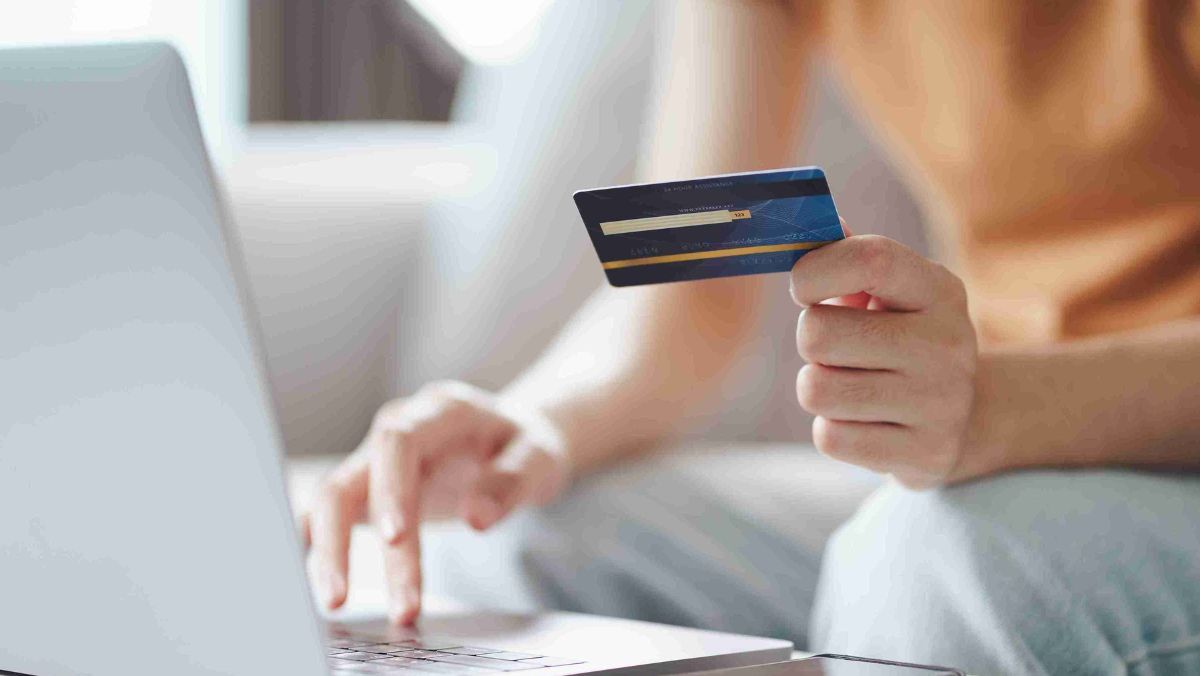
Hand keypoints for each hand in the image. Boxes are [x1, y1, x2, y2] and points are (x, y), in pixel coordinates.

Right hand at [298, 381, 570, 623]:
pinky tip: (311, 581)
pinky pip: (332, 515)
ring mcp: (377, 459)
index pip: (399, 441)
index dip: (390, 488)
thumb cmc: (524, 444)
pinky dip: (316, 544)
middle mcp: (397, 430)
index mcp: (440, 411)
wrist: (516, 438)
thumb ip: (511, 482)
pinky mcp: (369, 488)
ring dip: (327, 553)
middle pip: (349, 478)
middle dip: (340, 539)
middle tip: (343, 597)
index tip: (396, 537)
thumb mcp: (540, 456)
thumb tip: (476, 520)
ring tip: (334, 604)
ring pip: (332, 502)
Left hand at [789, 234, 978, 488]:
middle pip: (818, 334)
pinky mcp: (926, 454)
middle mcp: (948, 344)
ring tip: (851, 383)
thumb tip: (801, 224)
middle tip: (837, 349)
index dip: (814, 271)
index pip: (869, 260)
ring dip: (818, 387)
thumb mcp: (890, 292)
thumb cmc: (902, 338)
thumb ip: (845, 257)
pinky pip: (831, 437)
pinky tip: (864, 421)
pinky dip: (833, 429)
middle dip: (812, 341)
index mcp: (939, 290)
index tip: (804, 287)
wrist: (965, 418)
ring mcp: (942, 403)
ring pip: (816, 390)